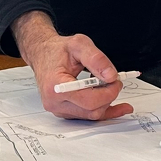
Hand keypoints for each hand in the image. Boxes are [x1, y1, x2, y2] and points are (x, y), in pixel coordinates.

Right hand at [14, 12, 134, 121]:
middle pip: (92, 110)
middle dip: (109, 96)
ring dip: (106, 102)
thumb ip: (96, 59)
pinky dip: (104, 110)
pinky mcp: (65, 112)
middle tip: (115, 81)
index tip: (116, 80)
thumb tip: (111, 76)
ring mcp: (59, 109)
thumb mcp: (79, 44)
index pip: (88, 100)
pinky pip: (88, 116)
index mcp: (56, 86)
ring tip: (110, 85)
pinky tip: (117, 108)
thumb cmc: (57, 50)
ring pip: (91, 115)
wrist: (43, 55)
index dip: (108, 92)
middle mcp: (55, 102)